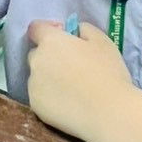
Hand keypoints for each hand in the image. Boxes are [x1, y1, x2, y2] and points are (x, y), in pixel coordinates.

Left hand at [25, 21, 134, 140]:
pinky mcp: (35, 106)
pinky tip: (68, 103)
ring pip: (37, 76)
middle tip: (71, 66)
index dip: (48, 30)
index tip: (64, 37)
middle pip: (36, 53)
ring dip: (48, 77)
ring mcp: (33, 85)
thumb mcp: (102, 41)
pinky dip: (49, 96)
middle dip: (49, 56)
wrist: (108, 112)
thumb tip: (74, 32)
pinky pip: (39, 96)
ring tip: (71, 89)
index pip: (36, 28)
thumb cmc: (108, 73)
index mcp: (51, 42)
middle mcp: (36, 61)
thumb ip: (84, 29)